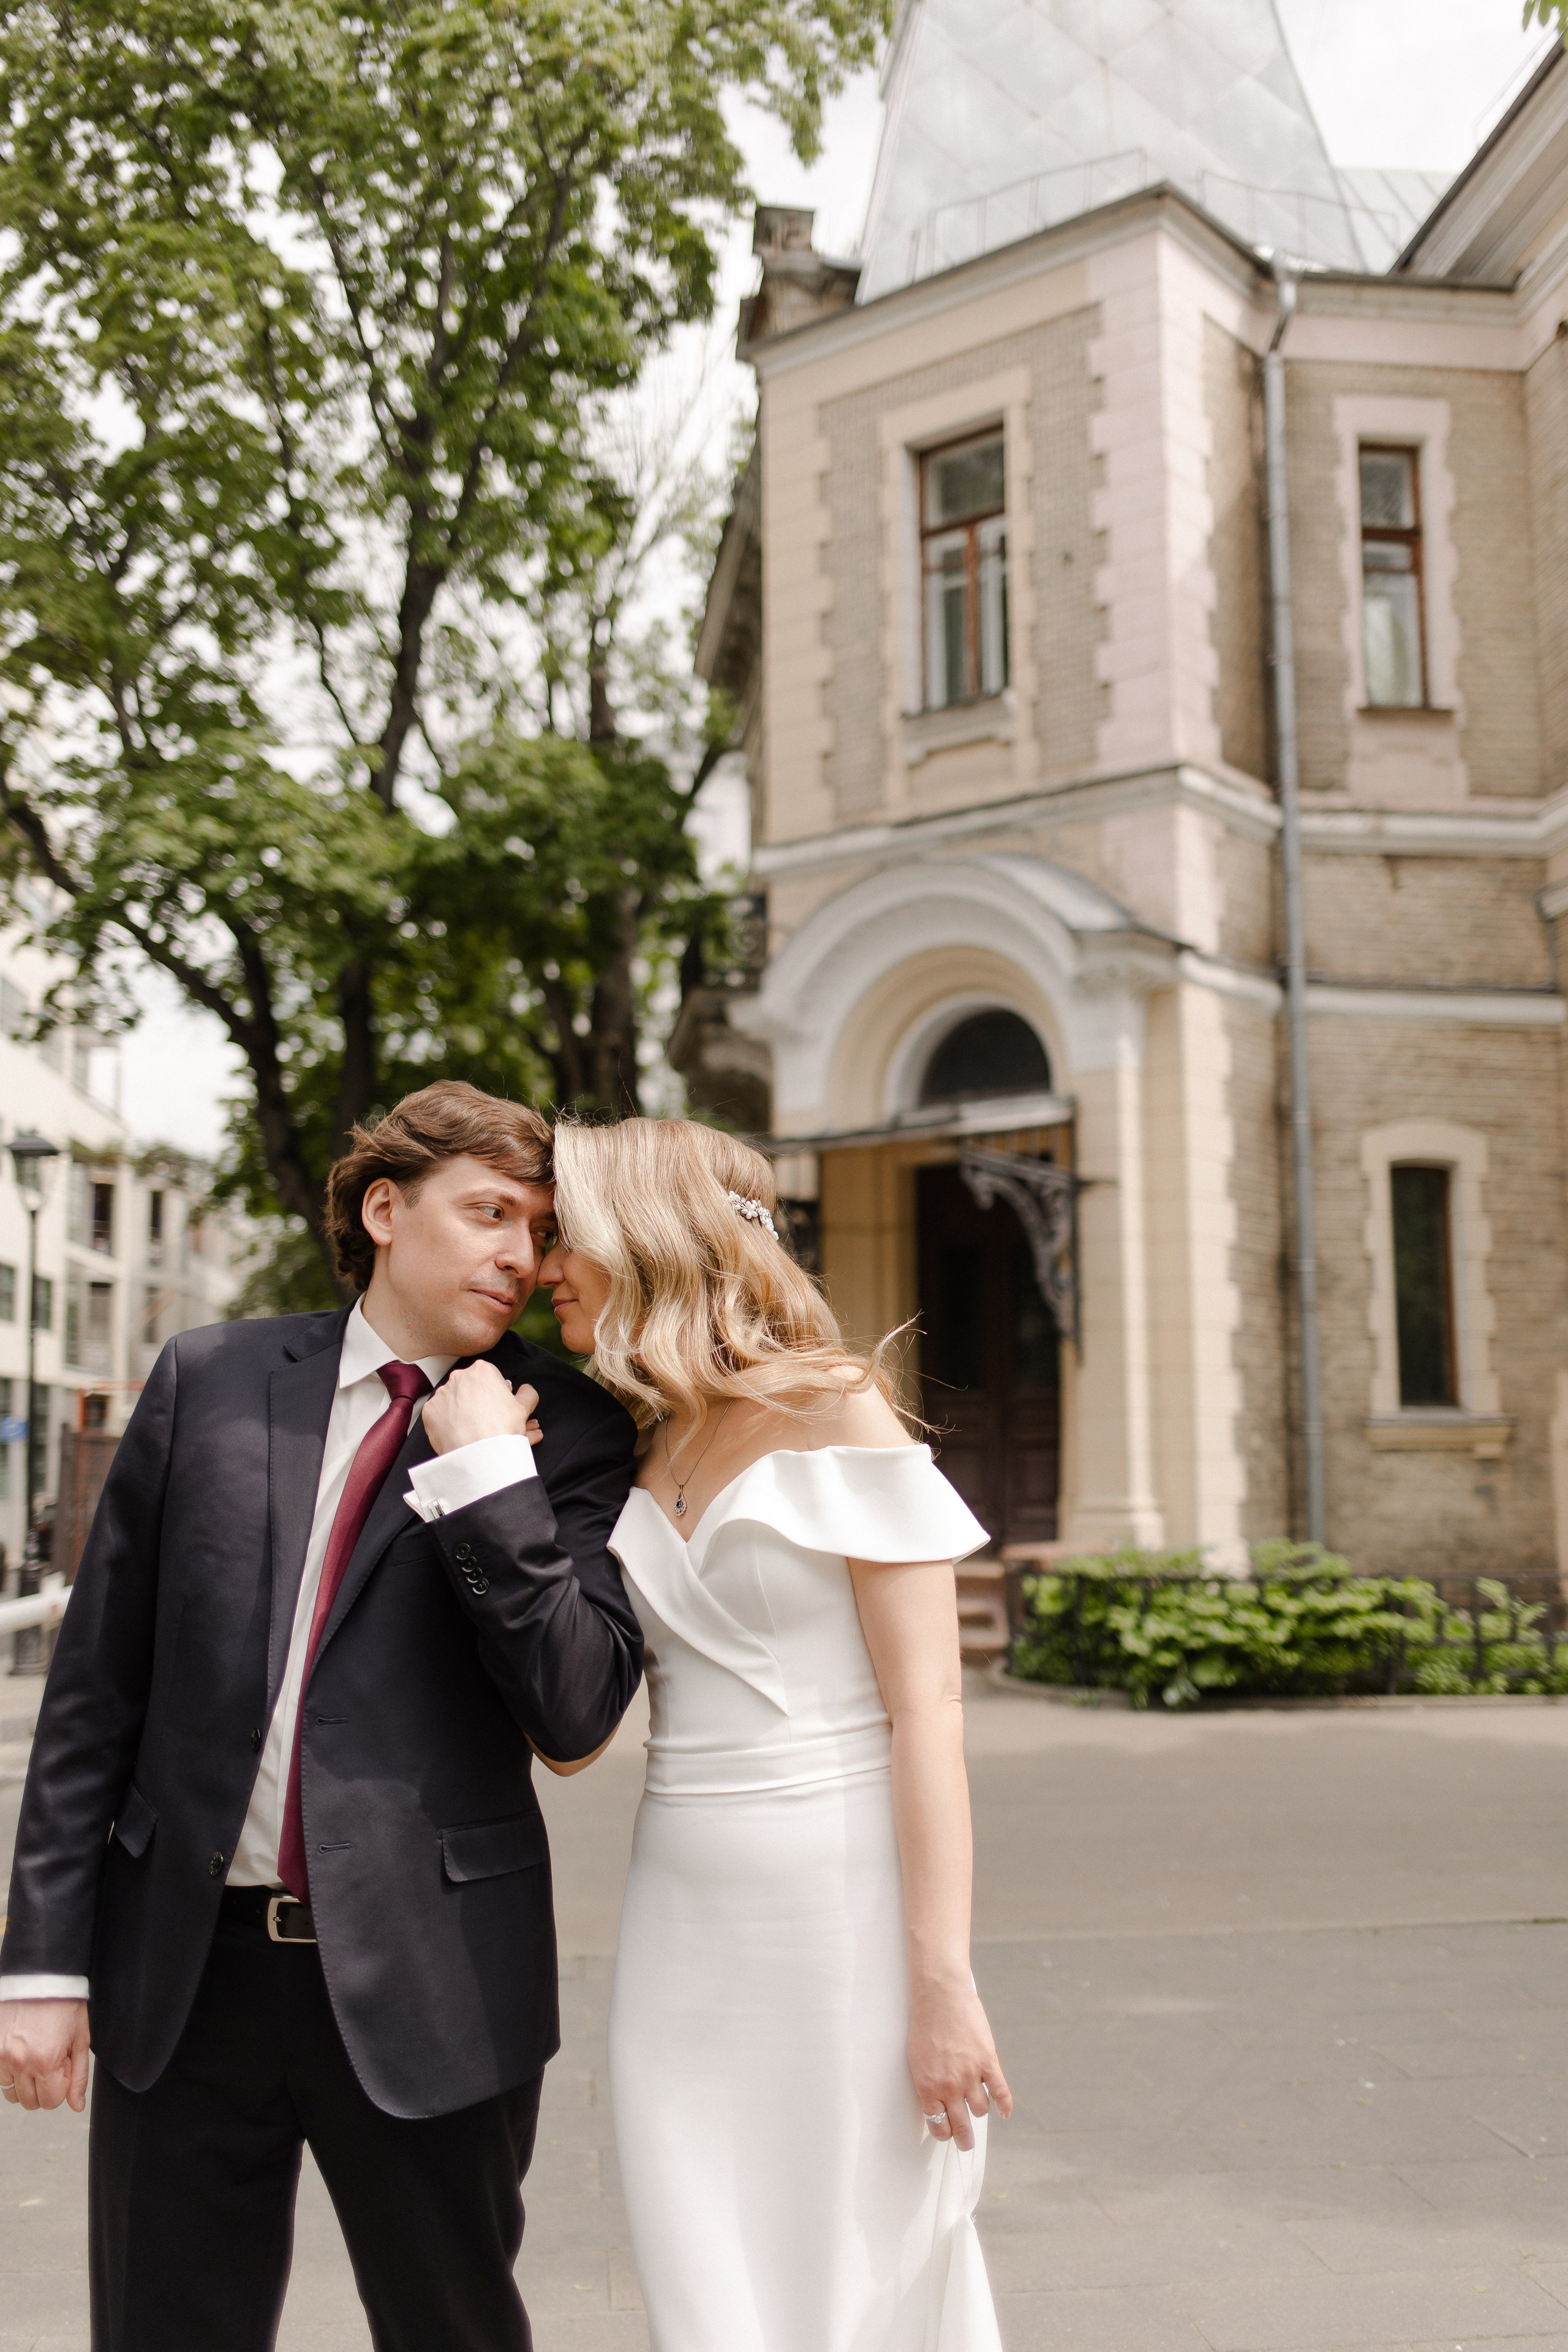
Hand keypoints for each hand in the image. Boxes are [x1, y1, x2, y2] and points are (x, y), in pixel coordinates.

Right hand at [0, 1998, 90, 2112]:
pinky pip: (0, 2078)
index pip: (51, 2102)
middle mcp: (20, 2062)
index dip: (61, 2087)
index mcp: (45, 2061)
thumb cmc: (64, 2005)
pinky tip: (22, 2055)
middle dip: (44, 2089)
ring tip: (35, 2059)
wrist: (42, 1978)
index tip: (63, 2067)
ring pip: (12, 2094)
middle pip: (30, 2102)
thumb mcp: (80, 2040)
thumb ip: (78, 2077)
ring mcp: (2, 2057)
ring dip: (25, 2084)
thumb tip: (76, 2106)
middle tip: (50, 2064)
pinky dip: (10, 2073)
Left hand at [423, 1363, 540, 1455]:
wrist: (480, 1455)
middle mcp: (459, 1377)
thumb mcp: (523, 1408)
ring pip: (454, 1401)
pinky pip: (440, 1415)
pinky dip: (448, 1423)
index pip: (491, 1377)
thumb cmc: (502, 1429)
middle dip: (480, 1401)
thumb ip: (527, 1394)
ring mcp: (442, 1394)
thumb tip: (526, 1391)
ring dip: (463, 1412)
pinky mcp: (430, 1412)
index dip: (497, 1393)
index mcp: (482, 1370)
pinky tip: (460, 1435)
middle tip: (488, 1420)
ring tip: (474, 1431)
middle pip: (471, 1388)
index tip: (499, 1407)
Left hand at [909, 1982, 1011, 2151]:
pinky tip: (1004, 2112)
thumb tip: (936, 2103)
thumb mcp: (917, 2059)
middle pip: (961, 2126)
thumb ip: (927, 2083)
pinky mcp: (988, 2062)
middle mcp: (949, 2086)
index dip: (944, 2134)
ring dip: (979, 2113)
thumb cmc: (924, 2024)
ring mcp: (970, 2075)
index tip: (947, 2135)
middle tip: (965, 2144)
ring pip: (980, 2110)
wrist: (940, 1995)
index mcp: (927, 2086)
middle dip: (964, 2139)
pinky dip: (1004, 2106)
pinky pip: (1000, 2093)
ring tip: (978, 2111)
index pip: (938, 2125)